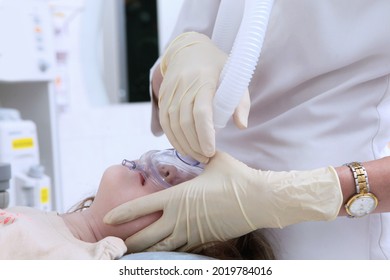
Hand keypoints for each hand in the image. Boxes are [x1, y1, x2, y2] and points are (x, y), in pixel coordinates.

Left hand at [104, 151, 341, 252]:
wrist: (258, 199)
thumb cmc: (236, 178)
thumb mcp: (214, 161)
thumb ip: (200, 155)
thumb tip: (196, 145)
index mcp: (178, 197)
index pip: (142, 206)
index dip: (122, 213)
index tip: (107, 218)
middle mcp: (180, 217)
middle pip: (147, 235)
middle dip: (129, 241)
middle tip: (116, 245)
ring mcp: (191, 232)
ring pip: (161, 248)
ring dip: (146, 251)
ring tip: (133, 254)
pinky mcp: (203, 240)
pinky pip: (180, 249)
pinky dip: (168, 252)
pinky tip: (162, 254)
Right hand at [158, 32, 249, 162]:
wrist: (188, 49)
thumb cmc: (216, 65)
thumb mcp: (234, 76)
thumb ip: (241, 101)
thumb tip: (242, 125)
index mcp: (204, 80)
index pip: (201, 113)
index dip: (205, 135)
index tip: (211, 151)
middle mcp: (184, 86)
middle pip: (185, 123)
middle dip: (195, 145)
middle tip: (206, 158)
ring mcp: (171, 91)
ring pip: (173, 125)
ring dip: (184, 145)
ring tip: (196, 155)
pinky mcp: (163, 96)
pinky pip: (164, 121)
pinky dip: (172, 137)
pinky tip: (183, 146)